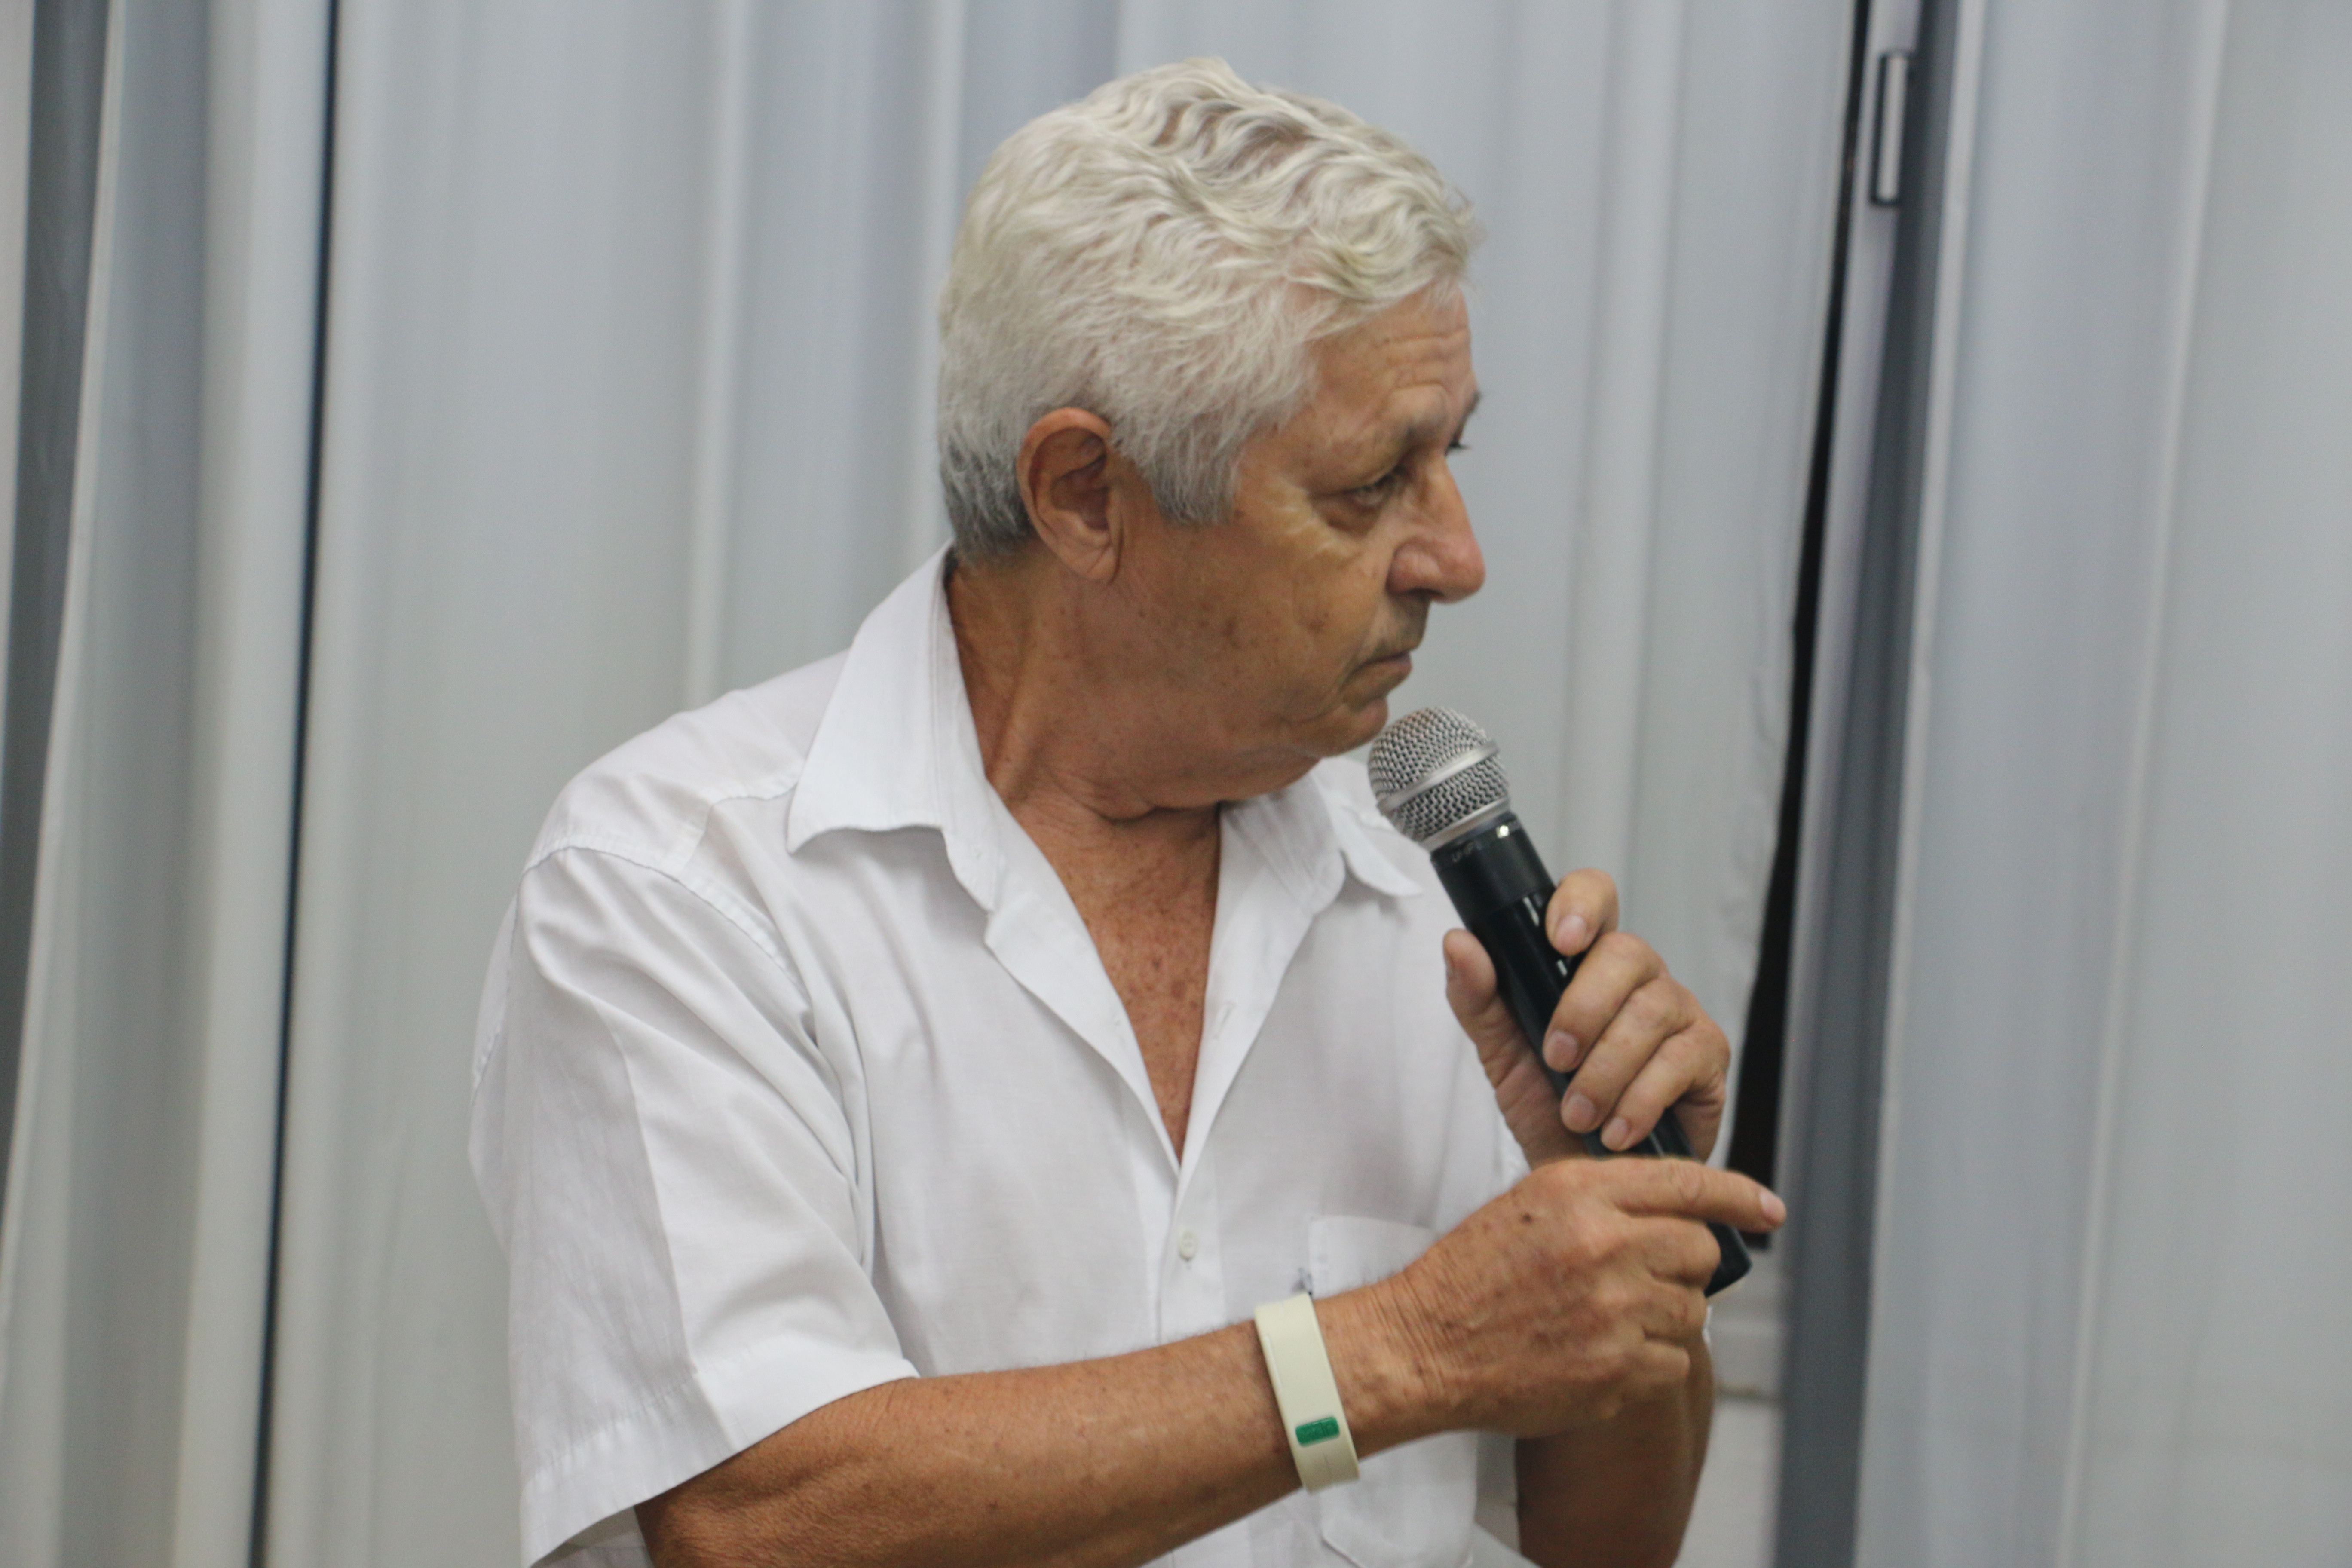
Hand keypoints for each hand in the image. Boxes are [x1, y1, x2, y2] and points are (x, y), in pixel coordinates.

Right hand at [1374, 1156, 1783, 1436]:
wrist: (1426, 1345)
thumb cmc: (1473, 1274)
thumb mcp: (1532, 1204)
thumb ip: (1605, 1198)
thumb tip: (1679, 1212)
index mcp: (1579, 1191)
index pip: (1687, 1183)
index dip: (1739, 1195)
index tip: (1768, 1208)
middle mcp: (1603, 1244)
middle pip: (1700, 1249)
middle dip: (1682, 1264)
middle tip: (1640, 1276)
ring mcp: (1613, 1310)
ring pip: (1691, 1310)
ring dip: (1661, 1316)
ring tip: (1604, 1318)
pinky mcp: (1616, 1369)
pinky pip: (1673, 1362)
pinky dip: (1646, 1362)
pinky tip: (1599, 1353)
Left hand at [1442, 868, 1731, 1161]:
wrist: (1586, 1178)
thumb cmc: (1548, 1107)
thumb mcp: (1501, 1054)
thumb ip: (1478, 998)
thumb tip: (1459, 942)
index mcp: (1589, 961)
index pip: (1595, 896)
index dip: (1581, 904)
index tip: (1558, 940)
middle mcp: (1640, 976)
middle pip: (1626, 953)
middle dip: (1583, 1010)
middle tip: (1556, 1061)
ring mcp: (1680, 1011)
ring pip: (1650, 1012)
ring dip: (1604, 1071)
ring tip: (1578, 1114)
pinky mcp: (1709, 1054)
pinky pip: (1679, 1061)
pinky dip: (1639, 1101)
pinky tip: (1616, 1131)